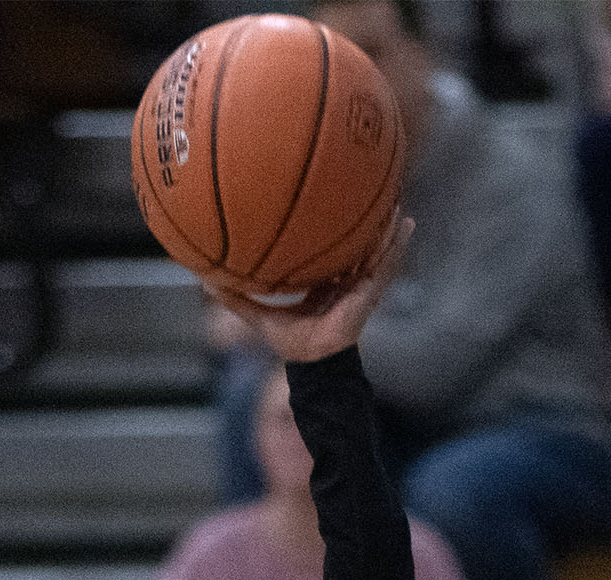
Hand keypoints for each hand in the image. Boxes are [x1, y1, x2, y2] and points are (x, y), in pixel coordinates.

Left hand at [206, 211, 411, 362]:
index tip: (328, 201)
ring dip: (386, 226)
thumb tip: (205, 282)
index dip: (329, 229)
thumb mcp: (259, 315)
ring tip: (395, 199)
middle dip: (362, 220)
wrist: (312, 361)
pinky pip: (386, 265)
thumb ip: (236, 299)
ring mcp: (359, 285)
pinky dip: (396, 245)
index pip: (327, 250)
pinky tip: (406, 225)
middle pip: (356, 244)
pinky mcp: (370, 292)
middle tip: (366, 188)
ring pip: (376, 250)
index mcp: (321, 281)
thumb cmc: (289, 341)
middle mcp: (343, 279)